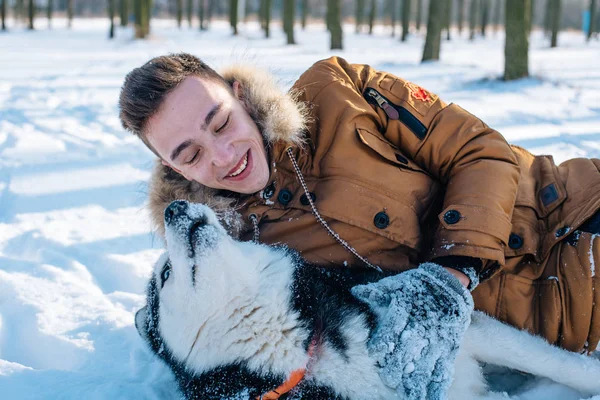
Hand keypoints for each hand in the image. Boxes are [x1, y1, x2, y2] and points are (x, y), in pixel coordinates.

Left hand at [351, 263, 473, 399]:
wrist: (449, 284)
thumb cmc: (416, 286)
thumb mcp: (395, 285)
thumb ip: (376, 292)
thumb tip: (355, 292)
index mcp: (407, 309)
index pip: (393, 327)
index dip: (383, 341)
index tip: (375, 353)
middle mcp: (422, 325)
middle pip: (409, 348)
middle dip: (398, 366)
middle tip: (389, 379)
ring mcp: (437, 338)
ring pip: (426, 362)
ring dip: (417, 380)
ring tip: (409, 395)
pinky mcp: (448, 347)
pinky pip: (444, 367)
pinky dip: (438, 385)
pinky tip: (431, 398)